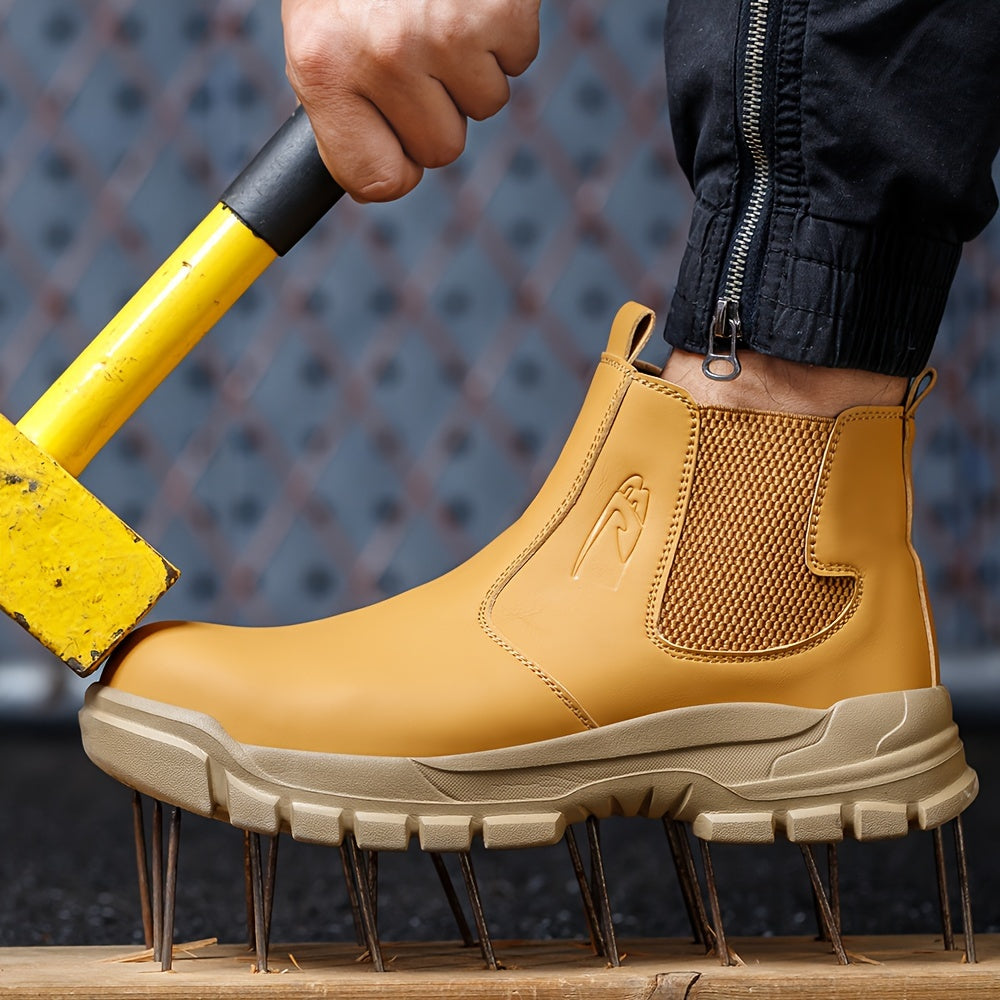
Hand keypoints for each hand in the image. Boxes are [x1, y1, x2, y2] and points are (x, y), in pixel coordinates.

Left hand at [282, 0, 540, 201]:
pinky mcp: (498, 11)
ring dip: (471, 65)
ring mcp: (444, 33)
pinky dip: (503, 32)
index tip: (394, 143)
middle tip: (416, 45)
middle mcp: (381, 55)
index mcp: (321, 66)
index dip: (392, 165)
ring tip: (440, 7)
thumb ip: (340, 98)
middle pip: (439, 149)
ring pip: (484, 107)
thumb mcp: (319, 22)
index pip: (373, 181)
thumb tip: (374, 177)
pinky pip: (518, 61)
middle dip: (436, 107)